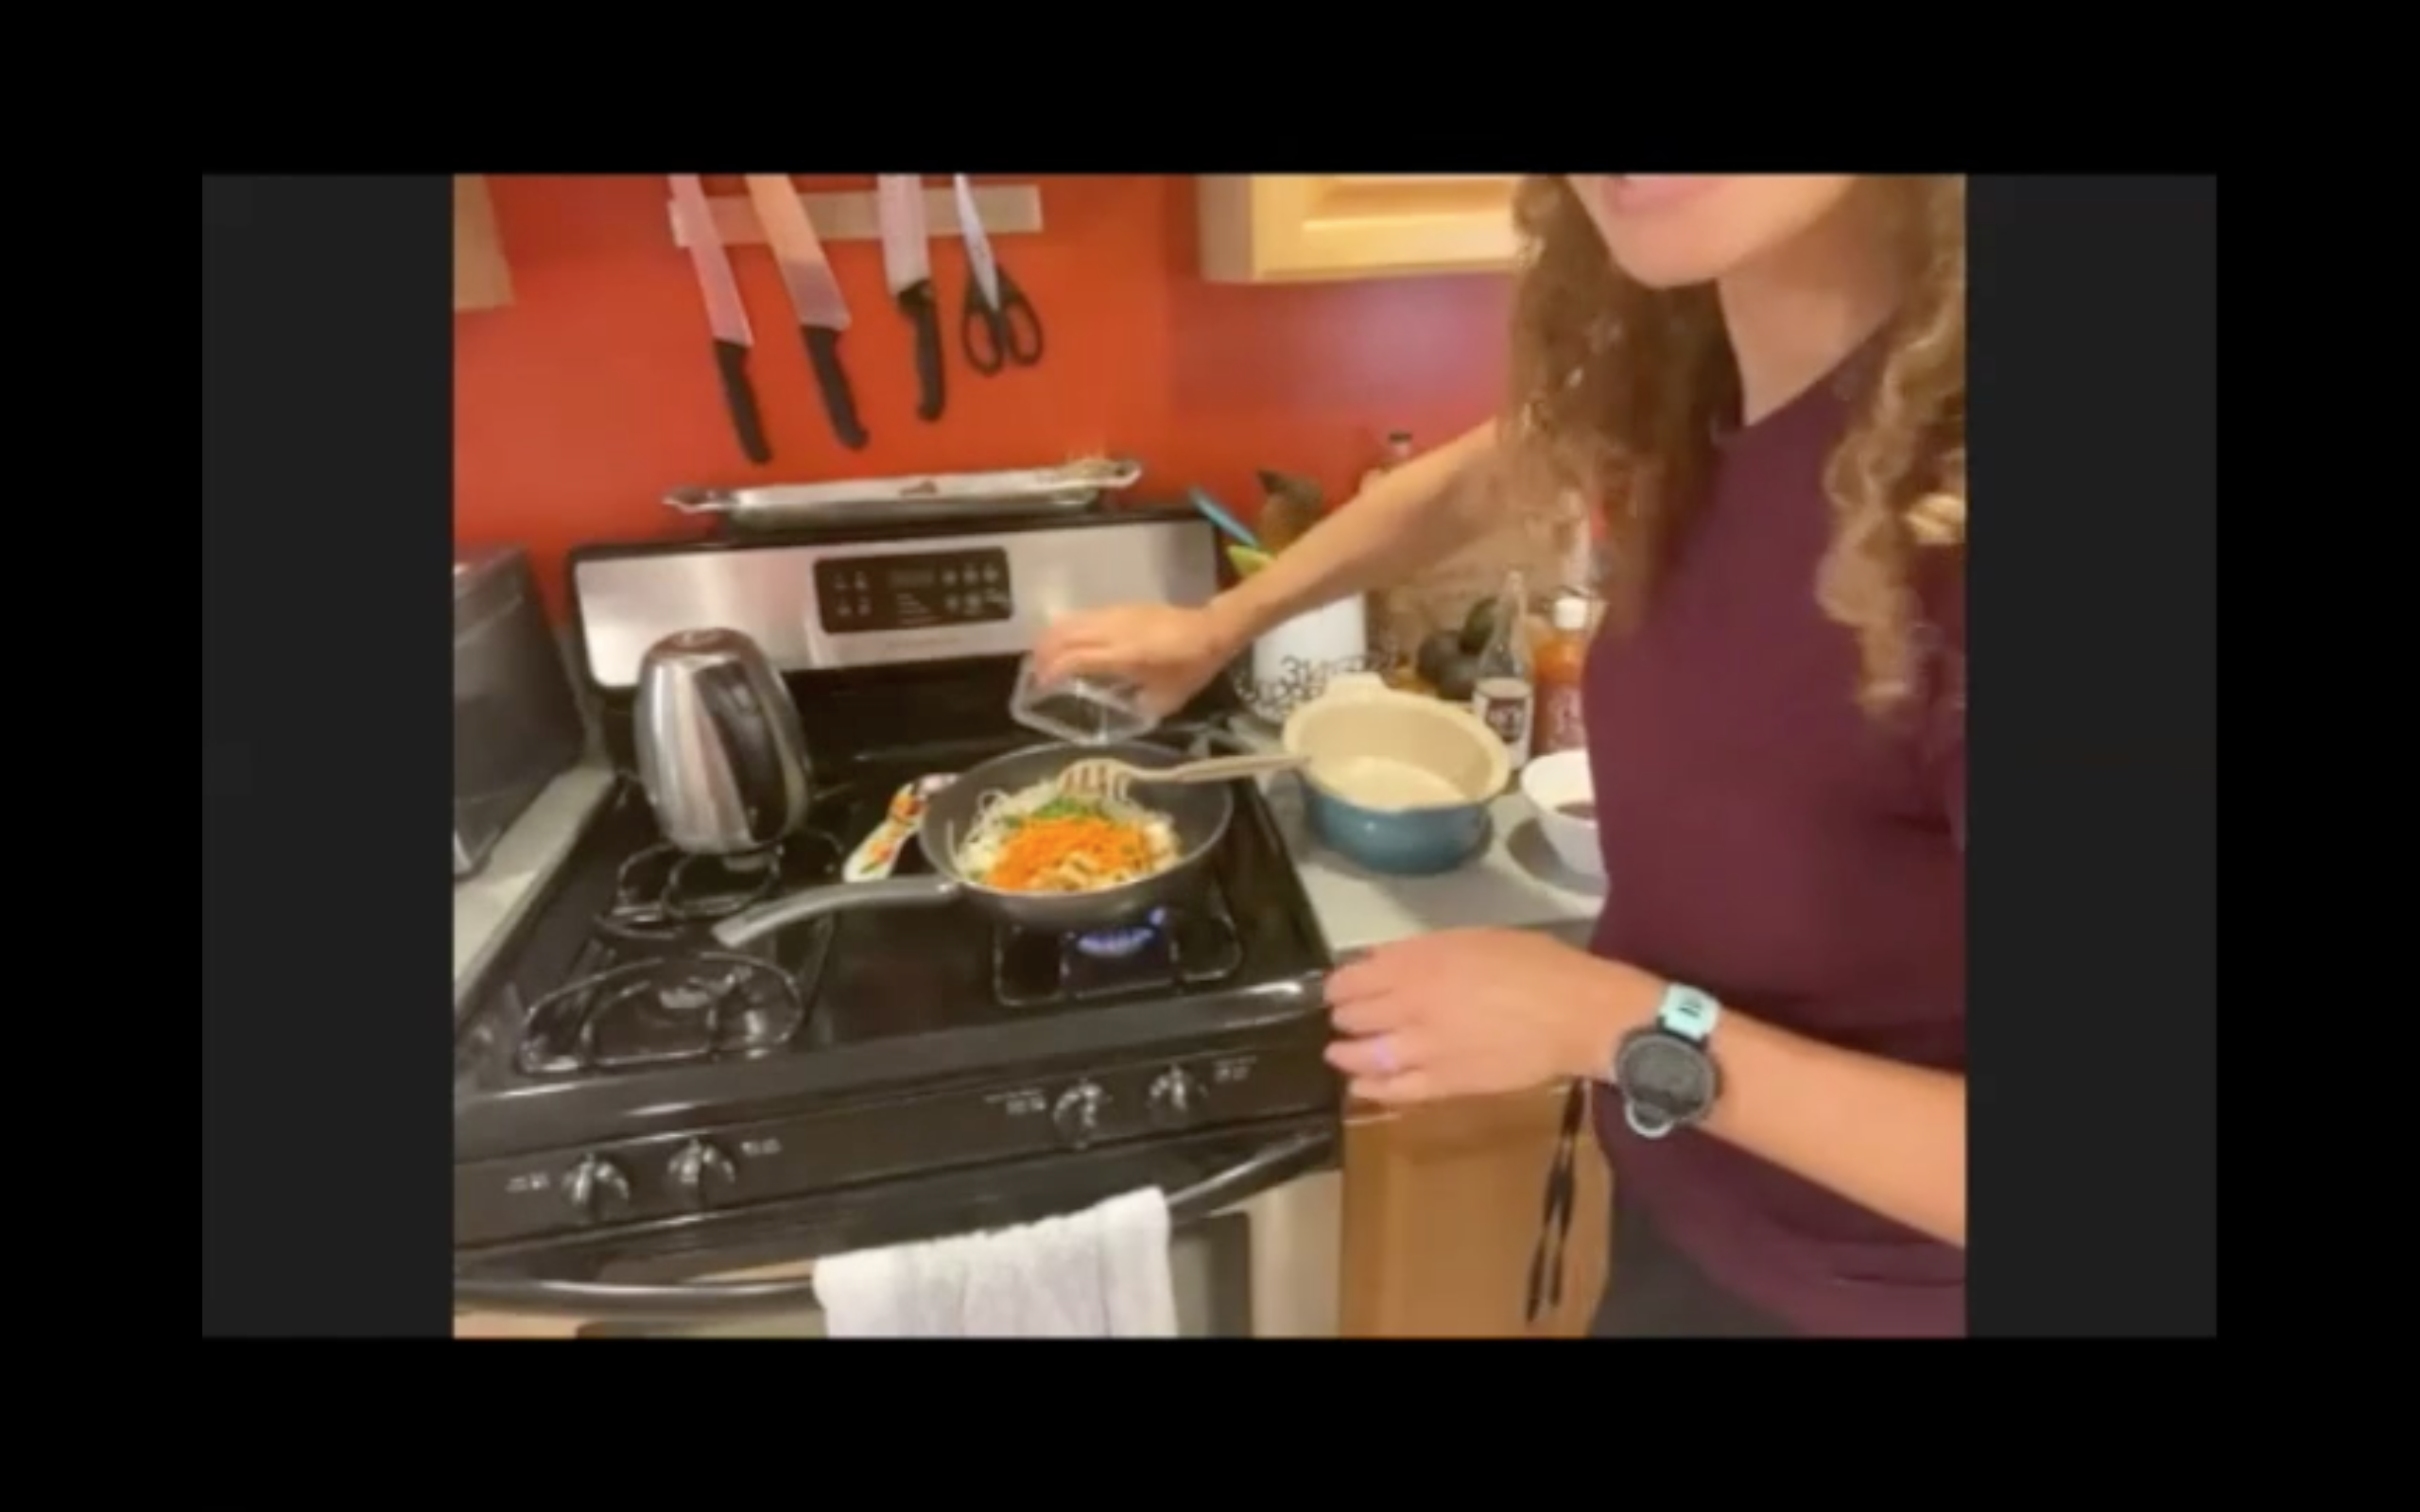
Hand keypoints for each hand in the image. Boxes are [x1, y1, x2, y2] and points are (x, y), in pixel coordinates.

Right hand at [1031, 601, 1249, 715]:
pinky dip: (1067, 629)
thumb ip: (1140, 706)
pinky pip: (1083, 616)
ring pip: (1069, 621)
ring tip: (1045, 658)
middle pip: (1063, 635)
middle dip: (1043, 654)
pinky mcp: (1120, 608)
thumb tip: (1120, 712)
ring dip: (1051, 638)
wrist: (1210, 629)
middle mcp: (1113, 631)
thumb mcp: (1166, 698)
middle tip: (1035, 674)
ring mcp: (1115, 615)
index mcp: (1124, 655)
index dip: (1052, 672)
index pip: (1075, 657)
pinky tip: (1069, 644)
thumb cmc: (1191, 666)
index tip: (1041, 688)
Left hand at [1324, 929, 1662, 1103]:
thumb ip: (1423, 952)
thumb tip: (1382, 963)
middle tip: (1345, 1018)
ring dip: (1345, 1053)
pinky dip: (1370, 1087)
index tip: (1339, 988)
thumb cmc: (1534, 965)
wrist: (1577, 1014)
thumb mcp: (1473, 939)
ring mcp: (1425, 1048)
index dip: (1338, 985)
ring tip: (1339, 1052)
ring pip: (1363, 1055)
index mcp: (1418, 964)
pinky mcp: (1445, 1084)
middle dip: (1344, 1017)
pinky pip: (1394, 1090)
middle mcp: (1411, 1005)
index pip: (1352, 979)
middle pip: (1353, 1016)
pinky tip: (1360, 1085)